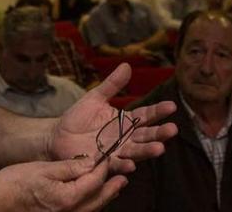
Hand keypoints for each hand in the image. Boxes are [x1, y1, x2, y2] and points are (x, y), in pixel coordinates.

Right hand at [0, 158, 125, 210]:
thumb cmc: (15, 184)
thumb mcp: (44, 169)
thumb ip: (70, 167)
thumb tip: (92, 162)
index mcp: (67, 199)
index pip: (94, 181)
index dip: (103, 167)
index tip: (108, 156)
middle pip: (97, 200)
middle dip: (111, 187)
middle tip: (123, 178)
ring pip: (91, 209)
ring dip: (103, 198)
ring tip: (113, 188)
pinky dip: (91, 205)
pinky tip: (91, 198)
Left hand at [48, 63, 177, 173]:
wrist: (58, 135)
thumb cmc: (79, 117)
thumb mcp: (95, 97)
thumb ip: (112, 85)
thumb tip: (127, 65)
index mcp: (126, 121)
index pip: (146, 115)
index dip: (158, 111)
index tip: (171, 106)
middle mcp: (126, 137)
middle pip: (146, 135)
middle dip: (160, 133)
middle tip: (172, 130)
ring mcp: (116, 150)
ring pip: (136, 151)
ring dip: (147, 151)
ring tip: (159, 149)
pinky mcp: (103, 162)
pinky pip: (115, 164)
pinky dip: (123, 165)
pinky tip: (131, 165)